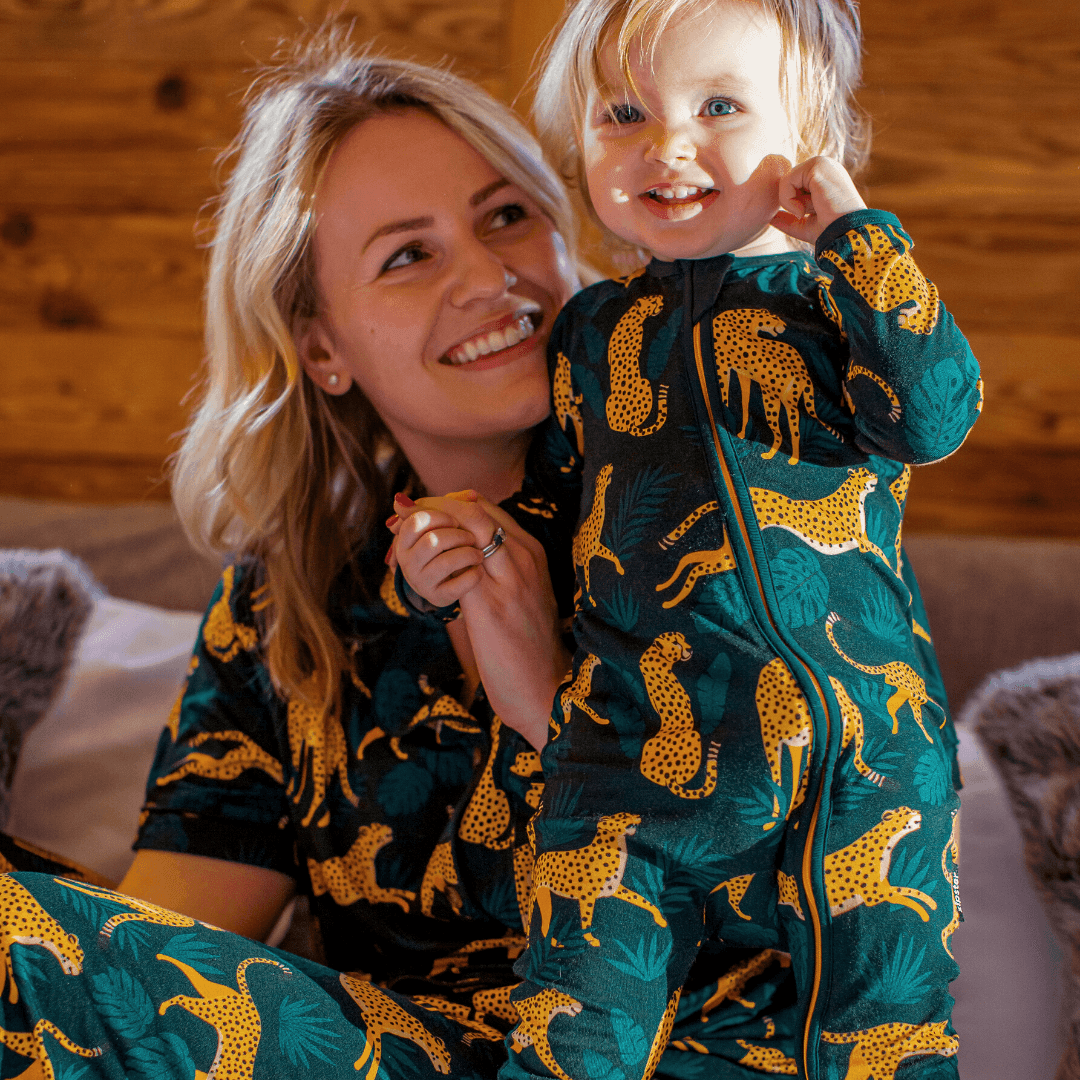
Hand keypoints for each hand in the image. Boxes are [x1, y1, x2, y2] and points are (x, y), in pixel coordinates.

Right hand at [389, 491, 487, 608]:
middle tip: (471, 538)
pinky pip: (457, 585)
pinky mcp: (437, 597)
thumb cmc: (449, 544)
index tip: (455, 521)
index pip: (416, 521)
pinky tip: (478, 571)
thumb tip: (400, 499)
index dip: (440, 517)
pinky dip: (473, 575)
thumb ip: (435, 505)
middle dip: (459, 536)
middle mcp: (408, 562)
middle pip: (432, 541)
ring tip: (478, 554)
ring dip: (469, 554)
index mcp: (405, 540)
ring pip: (445, 562)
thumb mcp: (445, 523)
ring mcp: (420, 581)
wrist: (454, 578)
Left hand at [391, 492, 566, 749]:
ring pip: (469, 525)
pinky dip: (431, 554)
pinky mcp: (489, 603)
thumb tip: (468, 555)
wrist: (545, 686)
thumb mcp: (526, 595)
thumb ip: (504, 569)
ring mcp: (510, 578)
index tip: (426, 510)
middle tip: (406, 513)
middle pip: (475, 509)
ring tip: (404, 529)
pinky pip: (457, 561)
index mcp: (533, 553)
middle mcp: (524, 558)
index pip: (488, 508)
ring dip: (431, 523)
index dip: (451, 503)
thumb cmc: (531, 645)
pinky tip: (411, 560)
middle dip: (435, 506)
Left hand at [771, 156, 865, 245]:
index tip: (804, 215)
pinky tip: (803, 209)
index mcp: (824, 177)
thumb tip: (770, 217)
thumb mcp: (804, 225)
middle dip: (790, 202)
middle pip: (788, 181)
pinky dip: (788, 199)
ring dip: (789, 202)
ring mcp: (822, 163)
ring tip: (805, 212)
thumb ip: (787, 218)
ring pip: (785, 180)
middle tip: (806, 214)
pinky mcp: (817, 165)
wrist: (845, 232)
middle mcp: (824, 167)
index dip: (792, 202)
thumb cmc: (830, 231)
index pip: (794, 184)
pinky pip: (786, 180)